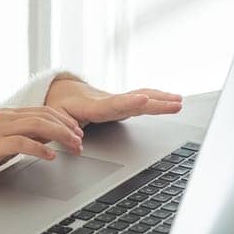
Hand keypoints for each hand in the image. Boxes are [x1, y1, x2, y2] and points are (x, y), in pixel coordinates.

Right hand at [0, 106, 84, 190]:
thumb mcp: (4, 143)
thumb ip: (25, 137)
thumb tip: (50, 139)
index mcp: (9, 115)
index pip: (44, 111)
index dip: (65, 120)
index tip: (79, 132)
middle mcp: (5, 117)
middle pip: (44, 115)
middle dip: (67, 128)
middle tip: (81, 142)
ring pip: (37, 125)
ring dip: (60, 135)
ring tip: (73, 146)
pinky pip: (21, 142)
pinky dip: (39, 148)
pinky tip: (51, 156)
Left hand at [45, 75, 183, 126]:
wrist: (62, 91)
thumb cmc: (58, 105)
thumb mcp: (54, 117)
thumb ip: (63, 129)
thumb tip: (77, 143)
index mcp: (92, 106)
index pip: (114, 104)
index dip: (129, 103)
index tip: (144, 100)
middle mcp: (108, 100)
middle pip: (136, 100)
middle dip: (157, 102)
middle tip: (176, 103)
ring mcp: (116, 100)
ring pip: (142, 97)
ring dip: (161, 98)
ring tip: (179, 101)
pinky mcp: (121, 102)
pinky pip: (142, 98)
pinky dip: (158, 98)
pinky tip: (171, 100)